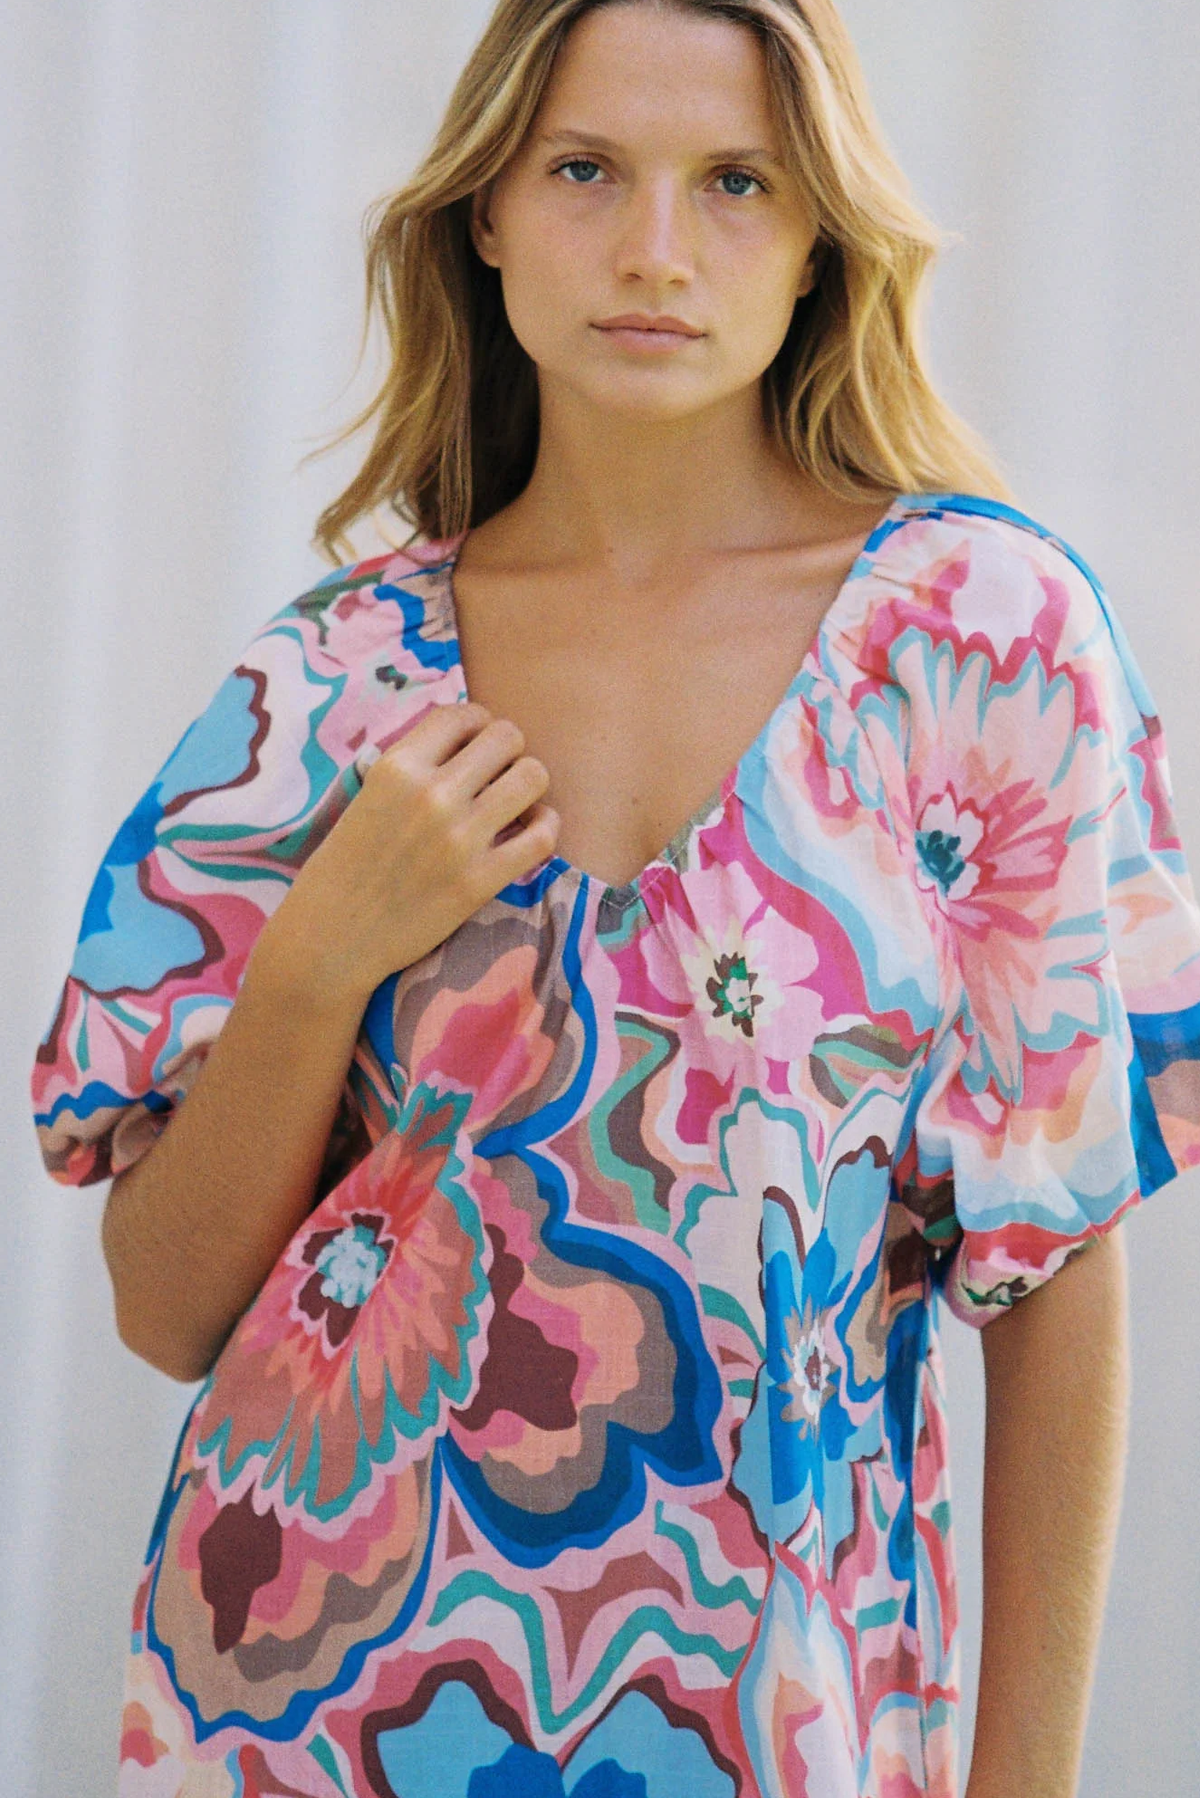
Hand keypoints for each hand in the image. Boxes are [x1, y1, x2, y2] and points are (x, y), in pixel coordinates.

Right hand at [257, 700, 559, 1004]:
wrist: (331, 938)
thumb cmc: (346, 866)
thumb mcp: (367, 794)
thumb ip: (414, 765)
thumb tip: (466, 739)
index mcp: (398, 766)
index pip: (464, 713)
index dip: (479, 725)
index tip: (477, 748)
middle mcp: (431, 794)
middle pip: (508, 737)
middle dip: (509, 752)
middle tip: (497, 778)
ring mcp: (459, 839)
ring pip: (533, 776)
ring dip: (529, 786)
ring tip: (515, 804)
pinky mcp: (479, 881)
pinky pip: (542, 836)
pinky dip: (545, 827)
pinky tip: (529, 833)